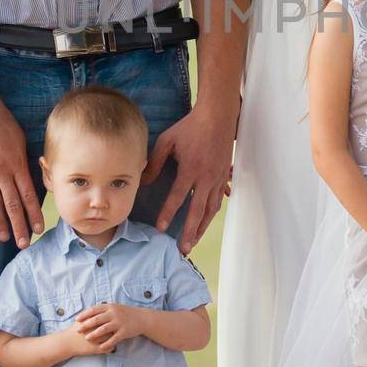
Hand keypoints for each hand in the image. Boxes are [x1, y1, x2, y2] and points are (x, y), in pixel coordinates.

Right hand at [0, 91, 43, 248]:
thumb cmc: (3, 122)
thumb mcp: (21, 140)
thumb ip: (24, 160)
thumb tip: (32, 176)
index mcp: (17, 164)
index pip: (29, 195)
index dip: (34, 214)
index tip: (39, 229)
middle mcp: (2, 172)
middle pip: (13, 205)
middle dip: (19, 226)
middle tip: (24, 244)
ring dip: (0, 222)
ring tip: (5, 238)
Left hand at [73, 303, 143, 352]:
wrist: (142, 318)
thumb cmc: (126, 313)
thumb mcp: (115, 307)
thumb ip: (104, 309)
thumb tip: (90, 311)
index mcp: (110, 307)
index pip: (94, 310)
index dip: (84, 314)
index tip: (77, 319)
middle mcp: (114, 314)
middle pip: (97, 319)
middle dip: (86, 325)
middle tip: (78, 330)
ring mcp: (119, 322)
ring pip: (104, 329)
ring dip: (94, 334)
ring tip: (87, 338)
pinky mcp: (124, 331)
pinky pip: (113, 339)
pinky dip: (106, 343)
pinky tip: (100, 348)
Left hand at [142, 101, 237, 253]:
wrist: (218, 117)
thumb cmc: (190, 127)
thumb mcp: (167, 140)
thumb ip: (155, 162)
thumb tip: (144, 180)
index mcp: (191, 169)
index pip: (178, 197)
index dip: (168, 214)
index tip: (161, 228)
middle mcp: (206, 178)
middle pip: (197, 211)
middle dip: (190, 232)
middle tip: (183, 249)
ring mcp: (217, 178)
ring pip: (210, 210)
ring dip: (202, 228)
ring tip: (194, 242)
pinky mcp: (223, 177)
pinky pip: (218, 201)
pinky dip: (211, 215)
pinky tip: (205, 223)